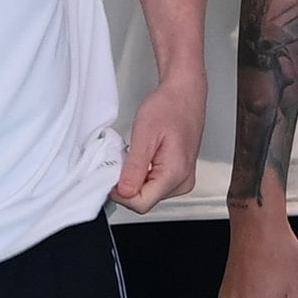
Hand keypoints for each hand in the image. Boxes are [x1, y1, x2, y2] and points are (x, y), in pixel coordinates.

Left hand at [115, 66, 204, 214]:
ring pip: (148, 194)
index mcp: (175, 174)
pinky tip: (145, 157)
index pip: (141, 204)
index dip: (121, 193)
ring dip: (136, 179)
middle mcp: (183, 182)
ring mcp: (183, 180)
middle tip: (126, 158)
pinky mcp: (180, 176)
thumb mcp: (144, 135)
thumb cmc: (169, 107)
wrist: (184, 93)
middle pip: (145, 201)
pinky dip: (144, 174)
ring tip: (138, 153)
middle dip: (128, 184)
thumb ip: (134, 169)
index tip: (113, 174)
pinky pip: (155, 185)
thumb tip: (124, 193)